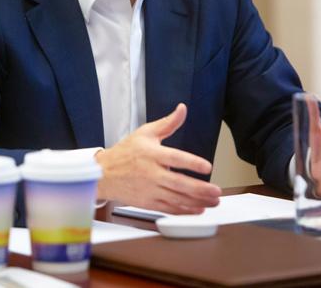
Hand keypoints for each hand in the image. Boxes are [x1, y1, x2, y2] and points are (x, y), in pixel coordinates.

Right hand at [95, 103, 221, 214]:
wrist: (103, 174)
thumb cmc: (125, 153)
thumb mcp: (145, 133)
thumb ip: (167, 123)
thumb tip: (182, 109)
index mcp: (152, 154)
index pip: (175, 158)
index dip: (192, 163)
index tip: (207, 167)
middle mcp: (151, 173)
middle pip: (179, 183)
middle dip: (200, 189)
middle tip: (216, 191)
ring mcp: (150, 190)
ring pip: (177, 199)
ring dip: (197, 202)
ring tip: (213, 202)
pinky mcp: (148, 202)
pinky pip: (169, 209)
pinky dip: (184, 211)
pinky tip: (198, 210)